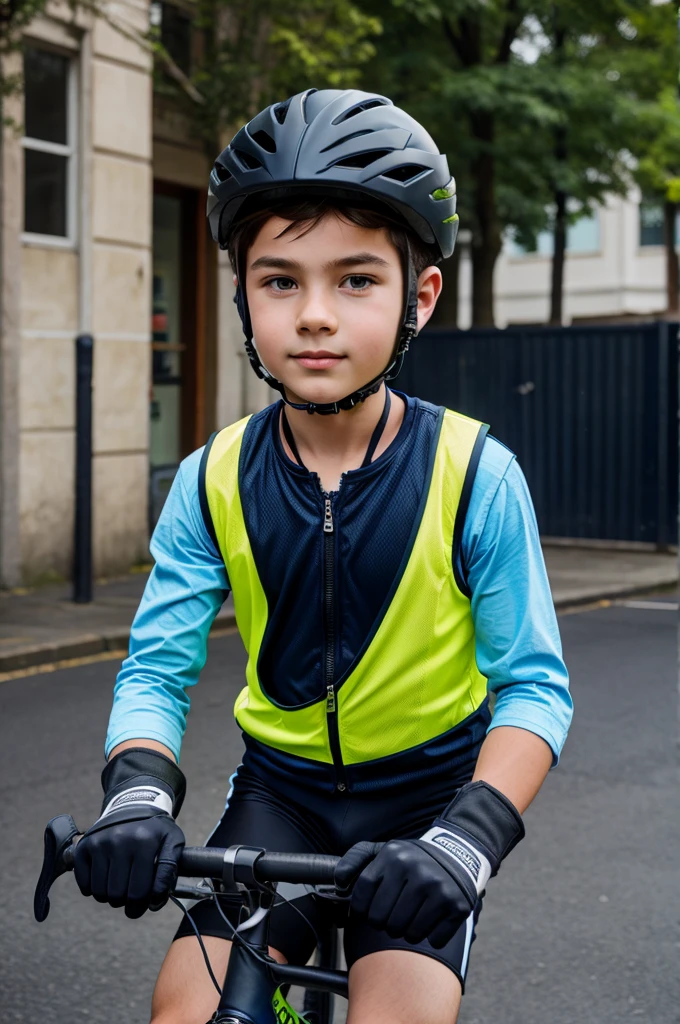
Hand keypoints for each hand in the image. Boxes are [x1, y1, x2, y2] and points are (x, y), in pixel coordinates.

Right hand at [74, 804, 184, 918]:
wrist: (134, 804)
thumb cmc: (155, 830)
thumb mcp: (173, 842)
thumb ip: (169, 872)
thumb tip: (155, 902)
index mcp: (144, 842)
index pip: (139, 892)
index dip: (141, 906)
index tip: (144, 905)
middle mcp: (119, 841)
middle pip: (117, 895)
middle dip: (126, 902)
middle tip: (132, 895)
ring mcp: (99, 843)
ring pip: (100, 892)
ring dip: (110, 896)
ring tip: (120, 884)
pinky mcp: (85, 846)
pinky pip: (84, 883)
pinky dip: (93, 889)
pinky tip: (105, 878)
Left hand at [336, 836, 477, 947]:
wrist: (458, 853)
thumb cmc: (413, 858)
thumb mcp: (384, 849)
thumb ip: (355, 859)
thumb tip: (337, 882)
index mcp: (393, 855)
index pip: (362, 896)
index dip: (360, 909)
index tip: (367, 910)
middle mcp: (415, 870)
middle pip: (382, 920)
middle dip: (383, 922)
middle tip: (392, 913)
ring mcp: (438, 889)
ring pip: (406, 933)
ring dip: (405, 931)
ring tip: (411, 915)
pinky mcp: (457, 906)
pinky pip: (433, 939)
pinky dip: (430, 936)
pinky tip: (431, 918)